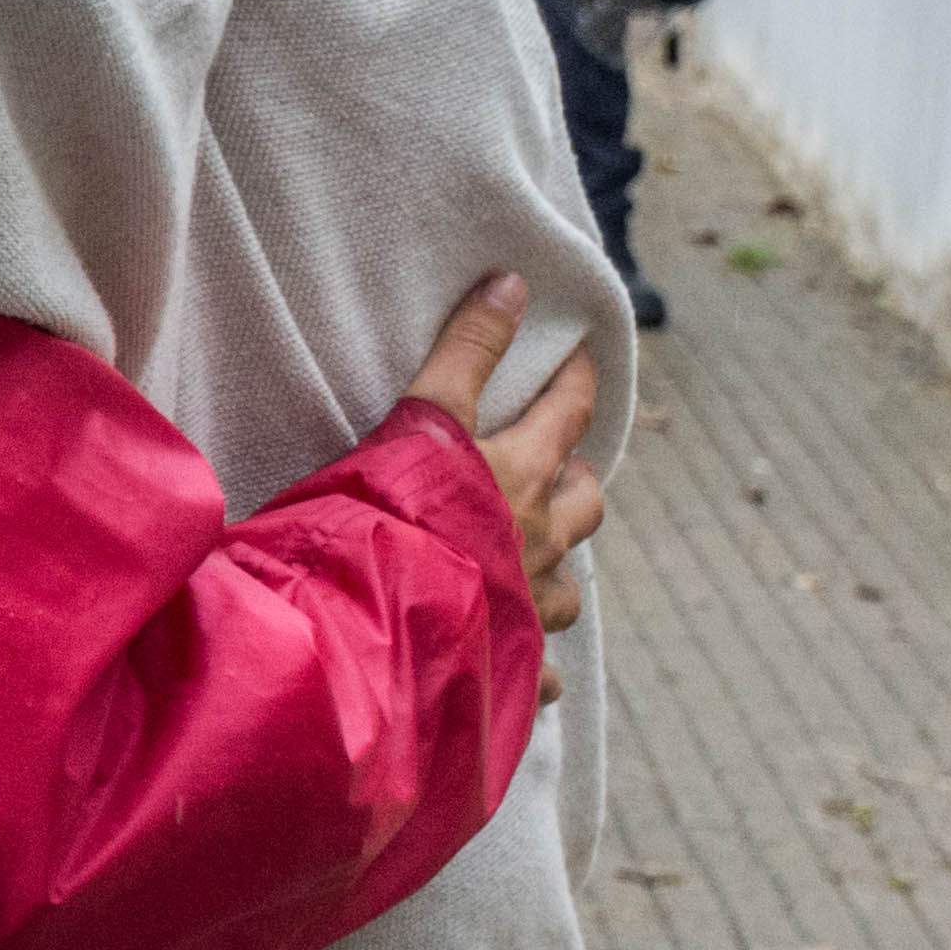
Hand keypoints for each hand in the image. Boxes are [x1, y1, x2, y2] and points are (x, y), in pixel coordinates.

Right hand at [396, 271, 607, 632]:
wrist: (365, 624)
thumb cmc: (385, 517)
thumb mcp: (422, 419)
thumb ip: (465, 351)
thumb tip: (513, 280)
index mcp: (521, 479)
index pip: (566, 415)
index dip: (576, 382)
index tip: (581, 360)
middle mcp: (540, 544)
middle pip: (585, 503)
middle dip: (575, 480)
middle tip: (556, 466)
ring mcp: (528, 609)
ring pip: (569, 588)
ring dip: (557, 567)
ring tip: (532, 560)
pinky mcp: (507, 666)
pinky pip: (538, 670)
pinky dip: (533, 662)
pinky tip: (516, 661)